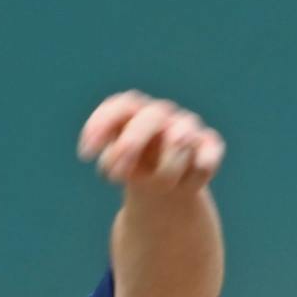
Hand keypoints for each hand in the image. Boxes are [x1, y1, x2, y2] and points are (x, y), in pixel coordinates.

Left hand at [78, 90, 225, 194]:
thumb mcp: (118, 167)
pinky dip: (206, 156)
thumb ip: (116, 158)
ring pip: (182, 132)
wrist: (163, 188)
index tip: (85, 155)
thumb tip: (120, 158)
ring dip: (172, 151)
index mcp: (133, 113)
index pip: (119, 108)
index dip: (101, 125)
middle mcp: (161, 115)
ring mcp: (187, 128)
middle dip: (132, 142)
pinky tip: (201, 165)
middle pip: (150, 117)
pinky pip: (211, 147)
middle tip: (116, 174)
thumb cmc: (135, 169)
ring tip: (164, 176)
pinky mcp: (209, 146)